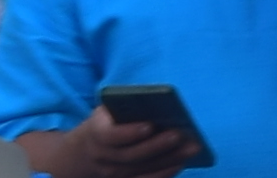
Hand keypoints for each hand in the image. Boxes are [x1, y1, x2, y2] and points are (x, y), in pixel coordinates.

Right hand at [27, 110, 195, 177]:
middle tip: (180, 134)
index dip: (130, 132)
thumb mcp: (104, 114)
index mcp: (96, 134)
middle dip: (159, 145)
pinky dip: (167, 172)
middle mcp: (105, 158)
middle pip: (134, 155)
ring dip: (170, 158)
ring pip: (145, 168)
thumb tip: (155, 106)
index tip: (150, 124)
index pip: (112, 136)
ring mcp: (116, 174)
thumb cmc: (103, 125)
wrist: (85, 153)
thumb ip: (122, 111)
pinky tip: (182, 161)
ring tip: (191, 147)